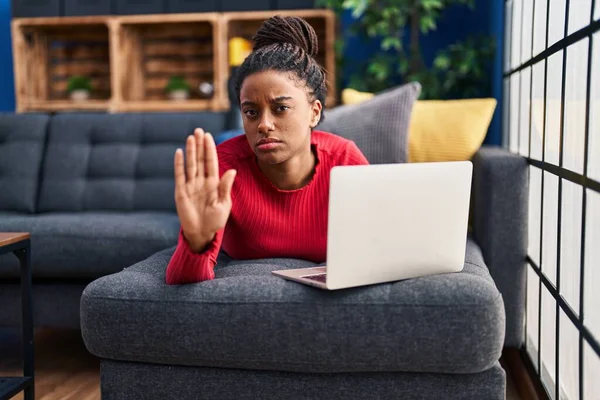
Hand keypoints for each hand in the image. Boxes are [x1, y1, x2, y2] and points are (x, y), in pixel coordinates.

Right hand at [174, 128, 236, 252]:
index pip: (211, 162)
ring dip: (191, 151)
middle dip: (200, 145)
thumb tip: (232, 170)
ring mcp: (191, 186)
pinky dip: (179, 164)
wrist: (202, 234)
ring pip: (191, 164)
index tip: (209, 136)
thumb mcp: (224, 204)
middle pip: (200, 160)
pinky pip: (180, 176)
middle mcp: (202, 182)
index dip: (210, 149)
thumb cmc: (215, 221)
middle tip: (199, 130)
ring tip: (191, 137)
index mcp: (214, 183)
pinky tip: (180, 152)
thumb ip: (225, 187)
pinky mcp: (181, 192)